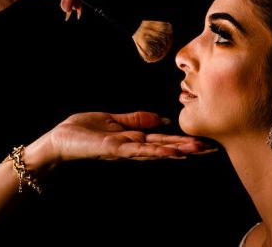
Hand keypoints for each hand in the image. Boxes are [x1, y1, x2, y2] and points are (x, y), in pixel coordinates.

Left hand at [44, 111, 213, 162]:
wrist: (59, 139)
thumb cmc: (81, 131)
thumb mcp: (113, 120)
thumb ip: (137, 119)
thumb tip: (163, 119)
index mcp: (133, 138)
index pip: (163, 140)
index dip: (183, 140)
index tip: (204, 142)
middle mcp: (132, 147)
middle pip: (166, 147)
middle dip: (188, 149)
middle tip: (213, 149)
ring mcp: (125, 150)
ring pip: (157, 151)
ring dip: (178, 151)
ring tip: (199, 150)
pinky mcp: (114, 150)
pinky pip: (139, 150)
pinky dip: (156, 152)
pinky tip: (172, 153)